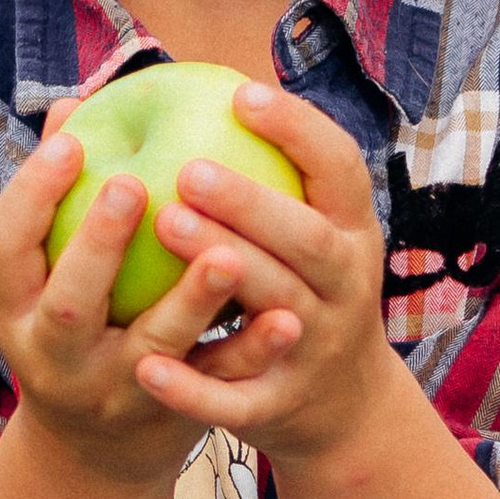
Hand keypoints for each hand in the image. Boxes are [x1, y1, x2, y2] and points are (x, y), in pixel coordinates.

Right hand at [0, 111, 301, 493]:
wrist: (96, 456)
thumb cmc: (77, 330)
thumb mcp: (48, 281)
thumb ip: (60, 202)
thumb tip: (71, 106)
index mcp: (20, 312)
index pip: (7, 250)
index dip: (31, 196)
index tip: (73, 141)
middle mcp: (57, 359)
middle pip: (73, 305)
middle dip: (99, 246)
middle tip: (136, 186)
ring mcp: (115, 394)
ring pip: (153, 349)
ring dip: (192, 301)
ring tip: (230, 254)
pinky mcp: (172, 420)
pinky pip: (217, 386)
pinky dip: (251, 351)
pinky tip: (287, 316)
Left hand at [128, 84, 401, 468]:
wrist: (344, 412)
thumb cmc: (304, 296)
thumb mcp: (314, 237)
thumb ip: (274, 179)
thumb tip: (206, 86)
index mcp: (354, 235)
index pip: (341, 169)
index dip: (298, 129)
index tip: (241, 94)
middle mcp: (347, 290)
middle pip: (309, 242)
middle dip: (252, 203)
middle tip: (186, 169)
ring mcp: (317, 350)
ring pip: (275, 310)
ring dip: (222, 271)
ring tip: (163, 227)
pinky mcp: (282, 408)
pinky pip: (236, 399)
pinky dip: (193, 386)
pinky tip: (145, 364)